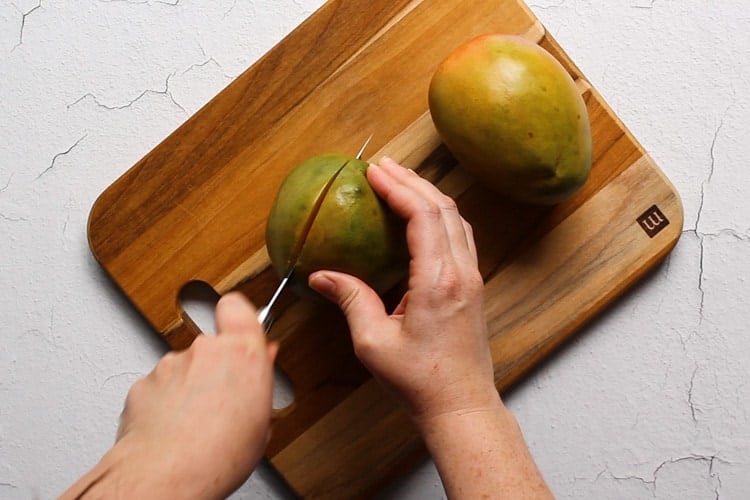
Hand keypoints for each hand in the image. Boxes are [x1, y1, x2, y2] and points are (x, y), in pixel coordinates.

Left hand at [62, 292, 276, 499]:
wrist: (166, 475)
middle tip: (224, 396)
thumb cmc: (217, 454)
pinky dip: (165, 401)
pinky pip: (160, 385)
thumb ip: (261, 379)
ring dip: (190, 385)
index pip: (238, 307)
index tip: (243, 327)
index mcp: (242, 353)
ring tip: (198, 421)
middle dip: (216, 364)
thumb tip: (264, 362)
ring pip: (184, 366)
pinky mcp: (144, 382)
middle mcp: (204, 351)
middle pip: (212, 343)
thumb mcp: (262, 420)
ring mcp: (171, 364)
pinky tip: (174, 427)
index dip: (239, 316)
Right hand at [309, 158, 552, 498]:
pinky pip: (461, 236)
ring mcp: (473, 278)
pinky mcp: (473, 287)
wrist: (460, 405)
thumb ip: (350, 300)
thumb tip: (321, 276)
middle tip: (383, 165)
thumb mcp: (373, 342)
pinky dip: (441, 214)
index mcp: (437, 281)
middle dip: (412, 181)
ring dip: (429, 194)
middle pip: (442, 208)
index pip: (422, 216)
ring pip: (456, 219)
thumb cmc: (419, 381)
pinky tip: (424, 214)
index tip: (374, 172)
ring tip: (401, 180)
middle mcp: (461, 273)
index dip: (397, 188)